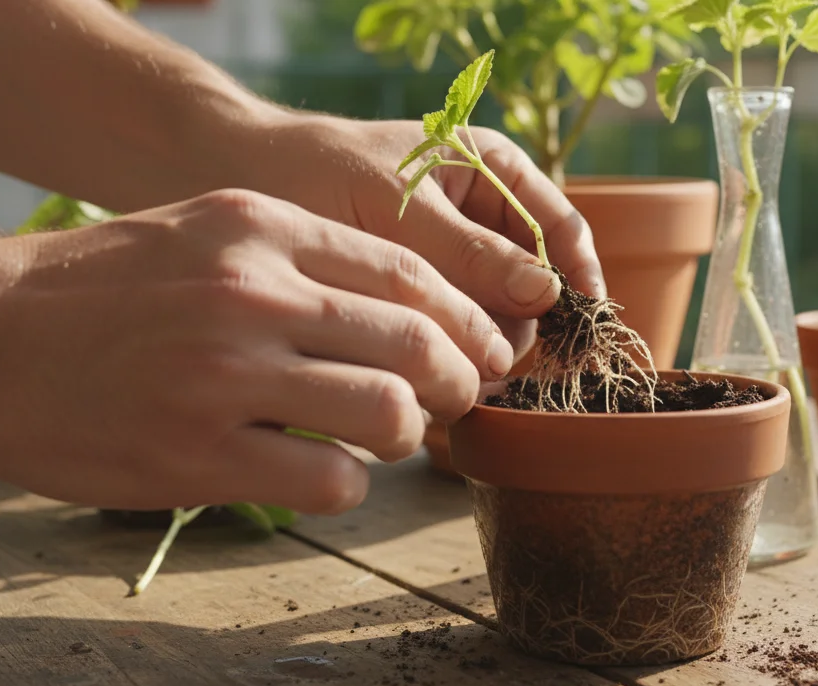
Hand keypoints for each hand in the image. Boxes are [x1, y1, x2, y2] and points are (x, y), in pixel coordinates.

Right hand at [0, 189, 508, 512]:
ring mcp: (225, 374)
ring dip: (404, 435)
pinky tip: (320, 475)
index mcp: (260, 226)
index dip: (466, 320)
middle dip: (458, 381)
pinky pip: (330, 481)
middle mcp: (252, 291)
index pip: (410, 272)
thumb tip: (407, 312)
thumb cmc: (97, 289)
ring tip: (378, 440)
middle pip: (418, 342)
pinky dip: (347, 485)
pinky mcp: (197, 454)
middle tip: (452, 402)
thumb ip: (300, 259)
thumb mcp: (202, 232)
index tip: (483, 351)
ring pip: (388, 411)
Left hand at [249, 115, 603, 356]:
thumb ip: (469, 251)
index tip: (580, 329)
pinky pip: (457, 339)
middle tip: (493, 369)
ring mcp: (455, 268)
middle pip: (534, 288)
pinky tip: (431, 382)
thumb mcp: (398, 207)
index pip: (560, 229)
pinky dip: (452, 362)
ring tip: (456, 381)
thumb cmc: (318, 173)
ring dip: (485, 352)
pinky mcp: (423, 307)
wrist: (237, 184)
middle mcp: (484, 222)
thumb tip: (548, 295)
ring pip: (498, 321)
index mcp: (493, 172)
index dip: (579, 279)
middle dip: (520, 328)